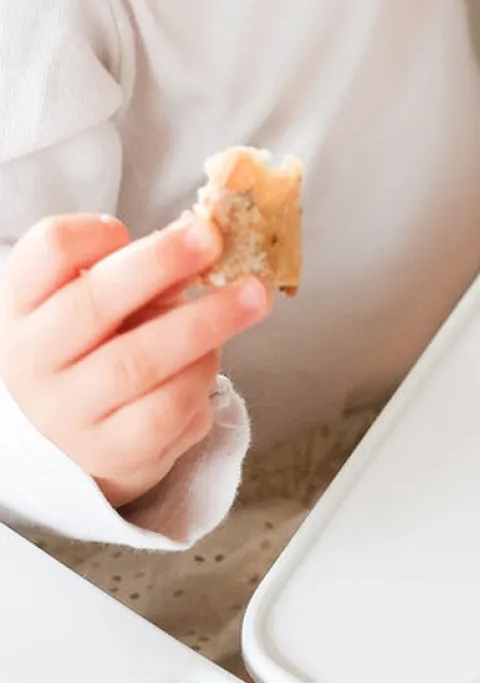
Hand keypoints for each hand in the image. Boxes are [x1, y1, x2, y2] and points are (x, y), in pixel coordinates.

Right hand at [0, 212, 270, 509]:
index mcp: (22, 306)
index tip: (124, 228)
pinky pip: (167, 409)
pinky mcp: (111, 454)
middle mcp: (33, 361)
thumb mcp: (93, 302)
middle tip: (213, 238)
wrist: (66, 443)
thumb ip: (138, 271)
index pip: (46, 253)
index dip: (89, 233)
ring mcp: (68, 414)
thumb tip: (204, 239)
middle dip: (161, 263)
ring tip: (253, 295)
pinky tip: (215, 354)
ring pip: (139, 361)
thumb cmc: (89, 348)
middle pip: (93, 303)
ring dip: (206, 321)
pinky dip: (201, 375)